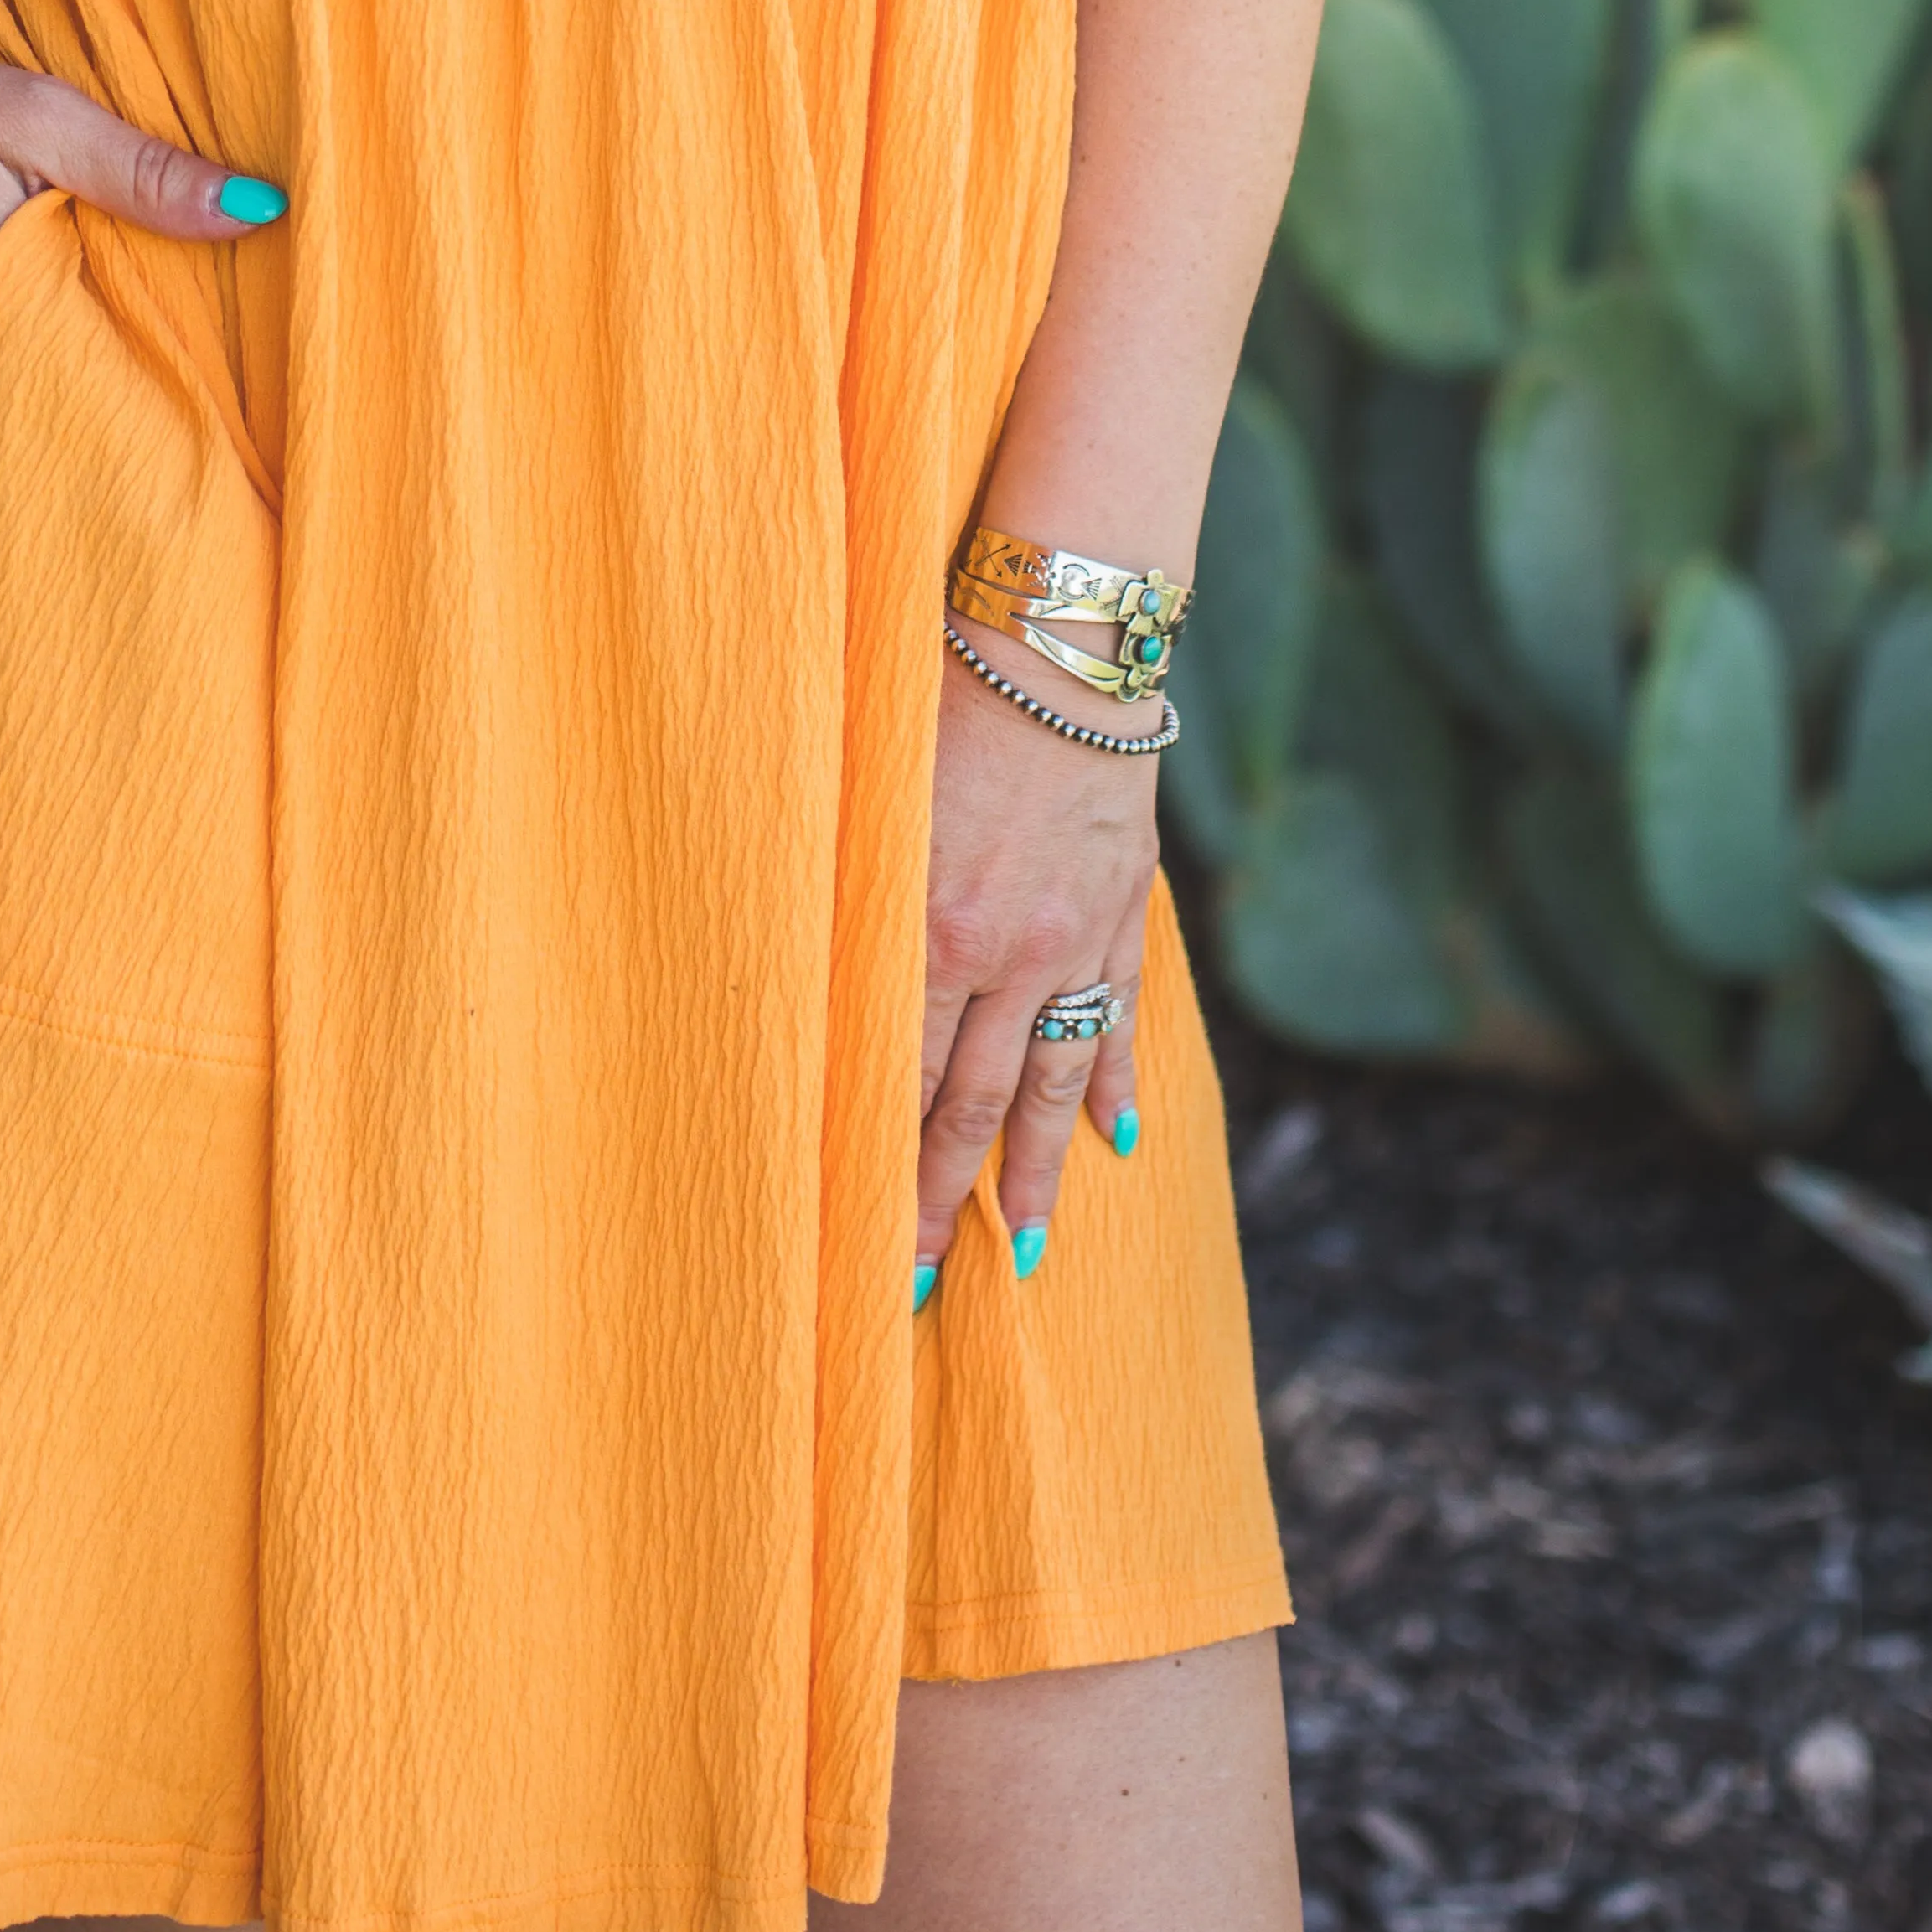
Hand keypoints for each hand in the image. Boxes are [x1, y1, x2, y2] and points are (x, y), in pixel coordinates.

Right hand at [0, 0, 274, 414]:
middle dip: (127, 404)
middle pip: (68, 410)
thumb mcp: (21, 111)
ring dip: (63, 402)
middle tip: (202, 402)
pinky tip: (38, 366)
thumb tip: (260, 210)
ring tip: (128, 387)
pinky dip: (0, 395)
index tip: (235, 388)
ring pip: (10, 418)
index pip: (116, 376)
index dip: (175, 381)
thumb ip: (137, 167)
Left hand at [913, 631, 1158, 1285]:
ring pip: (1052, 1084)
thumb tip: (809, 973)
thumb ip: (851, 896)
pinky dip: (1116, 1084)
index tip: (864, 1247)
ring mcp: (1074, 938)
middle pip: (971, 1104)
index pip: (900, 1081)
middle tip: (919, 1289)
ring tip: (1024, 1250)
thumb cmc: (938, 698)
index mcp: (930, 931)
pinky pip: (1119, 1017)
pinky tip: (1118, 1143)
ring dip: (1037, 1173)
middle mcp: (1006, 954)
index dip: (882, 1170)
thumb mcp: (872, 800)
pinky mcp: (1122, 908)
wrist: (1058, 642)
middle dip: (941, 1200)